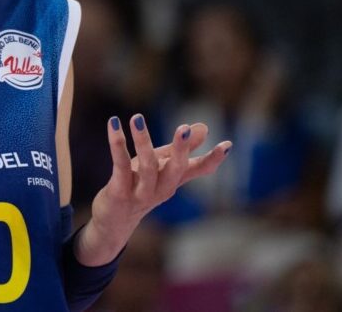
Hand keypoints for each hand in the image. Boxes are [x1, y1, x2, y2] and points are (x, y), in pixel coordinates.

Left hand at [79, 115, 230, 264]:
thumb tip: (204, 128)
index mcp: (173, 181)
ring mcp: (141, 193)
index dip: (212, 159)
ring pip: (147, 167)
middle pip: (175, 169)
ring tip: (137, 118)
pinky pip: (120, 166)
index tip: (228, 145)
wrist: (113, 222)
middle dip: (181, 149)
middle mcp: (161, 189)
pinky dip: (117, 145)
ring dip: (142, 141)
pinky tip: (113, 125)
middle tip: (184, 128)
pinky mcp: (119, 193)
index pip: (198, 170)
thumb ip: (179, 149)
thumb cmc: (137, 187)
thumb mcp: (159, 166)